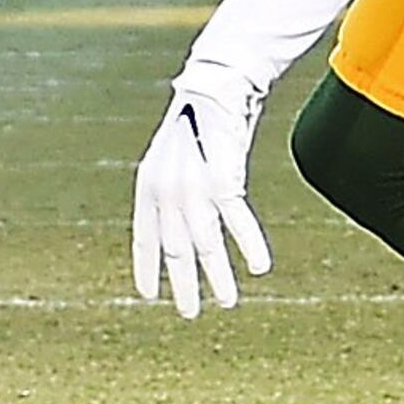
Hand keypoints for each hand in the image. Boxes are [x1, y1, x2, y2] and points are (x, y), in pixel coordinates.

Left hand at [131, 66, 271, 318]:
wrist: (215, 89)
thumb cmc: (196, 125)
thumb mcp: (172, 160)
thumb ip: (173, 194)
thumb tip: (182, 230)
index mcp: (148, 187)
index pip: (144, 238)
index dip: (146, 267)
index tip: (148, 294)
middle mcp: (165, 191)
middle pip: (175, 248)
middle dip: (184, 284)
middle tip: (188, 313)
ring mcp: (192, 186)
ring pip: (204, 243)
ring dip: (217, 276)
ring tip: (226, 302)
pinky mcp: (222, 179)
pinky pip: (237, 220)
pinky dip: (249, 244)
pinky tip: (259, 267)